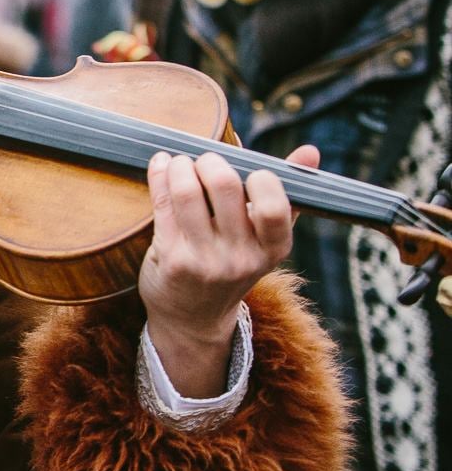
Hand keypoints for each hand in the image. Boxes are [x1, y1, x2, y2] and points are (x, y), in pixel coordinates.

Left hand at [138, 145, 318, 397]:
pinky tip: (161, 165)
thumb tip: (311, 152)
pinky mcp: (172, 258)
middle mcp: (242, 257)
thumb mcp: (265, 239)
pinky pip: (162, 204)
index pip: (274, 205)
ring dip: (180, 166)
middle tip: (204, 161)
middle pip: (225, 186)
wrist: (193, 318)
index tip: (246, 171)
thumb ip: (286, 194)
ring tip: (179, 163)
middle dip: (211, 161)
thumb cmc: (231, 264)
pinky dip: (160, 175)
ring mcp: (205, 260)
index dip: (259, 177)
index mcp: (274, 249)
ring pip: (188, 192)